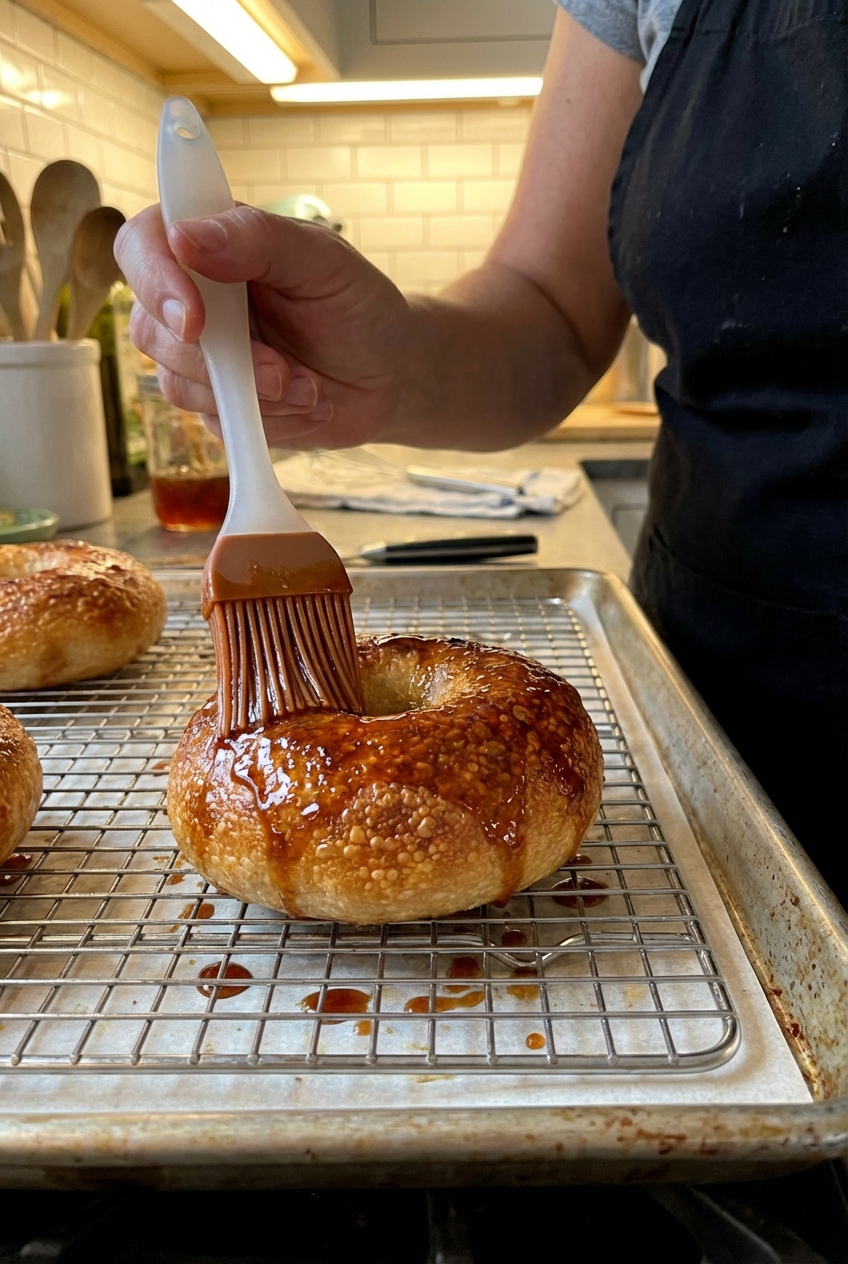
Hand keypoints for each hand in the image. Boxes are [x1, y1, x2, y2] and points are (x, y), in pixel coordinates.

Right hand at [114, 204, 413, 447]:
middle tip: (284, 372)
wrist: (389, 375)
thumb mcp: (321, 260)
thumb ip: (258, 239)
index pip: (142, 247)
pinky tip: (307, 404)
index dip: (155, 282)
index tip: (195, 320)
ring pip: (179, 385)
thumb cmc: (355, 306)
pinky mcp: (217, 404)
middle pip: (151, 329)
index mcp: (208, 244)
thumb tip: (185, 237)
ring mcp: (200, 356)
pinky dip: (268, 420)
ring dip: (254, 396)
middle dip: (223, 362)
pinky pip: (215, 423)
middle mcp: (192, 298)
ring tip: (309, 387)